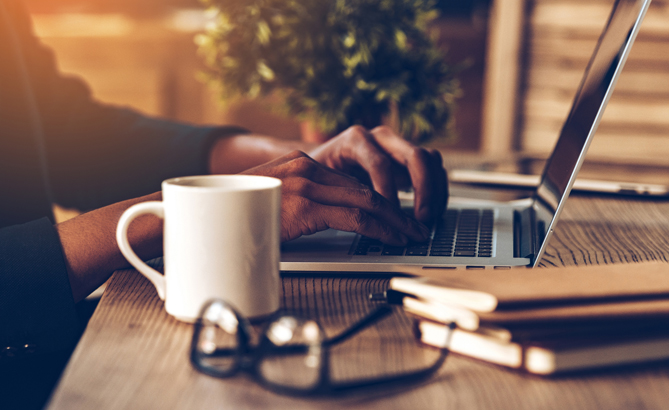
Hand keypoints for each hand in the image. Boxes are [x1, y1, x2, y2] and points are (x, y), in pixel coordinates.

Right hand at [243, 151, 430, 244]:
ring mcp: (306, 184)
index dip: (379, 201)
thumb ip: (300, 203)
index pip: (351, 183)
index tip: (395, 216)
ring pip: (366, 201)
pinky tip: (392, 238)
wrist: (203, 215)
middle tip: (414, 226)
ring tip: (412, 235)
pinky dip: (380, 229)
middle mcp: (306, 167)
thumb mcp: (272, 201)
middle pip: (364, 189)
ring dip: (395, 221)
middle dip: (395, 211)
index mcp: (300, 163)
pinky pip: (355, 217)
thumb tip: (326, 219)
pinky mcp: (305, 205)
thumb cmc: (236, 215)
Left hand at [309, 125, 447, 224]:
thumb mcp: (317, 180)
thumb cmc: (315, 175)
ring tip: (427, 219)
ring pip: (430, 160)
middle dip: (423, 189)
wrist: (316, 165)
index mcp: (356, 139)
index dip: (388, 193)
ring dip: (435, 191)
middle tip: (421, 218)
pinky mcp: (408, 158)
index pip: (380, 164)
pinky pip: (434, 169)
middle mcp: (381, 137)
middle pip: (415, 156)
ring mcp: (397, 145)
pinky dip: (437, 191)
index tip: (390, 218)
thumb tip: (345, 214)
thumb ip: (331, 190)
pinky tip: (431, 214)